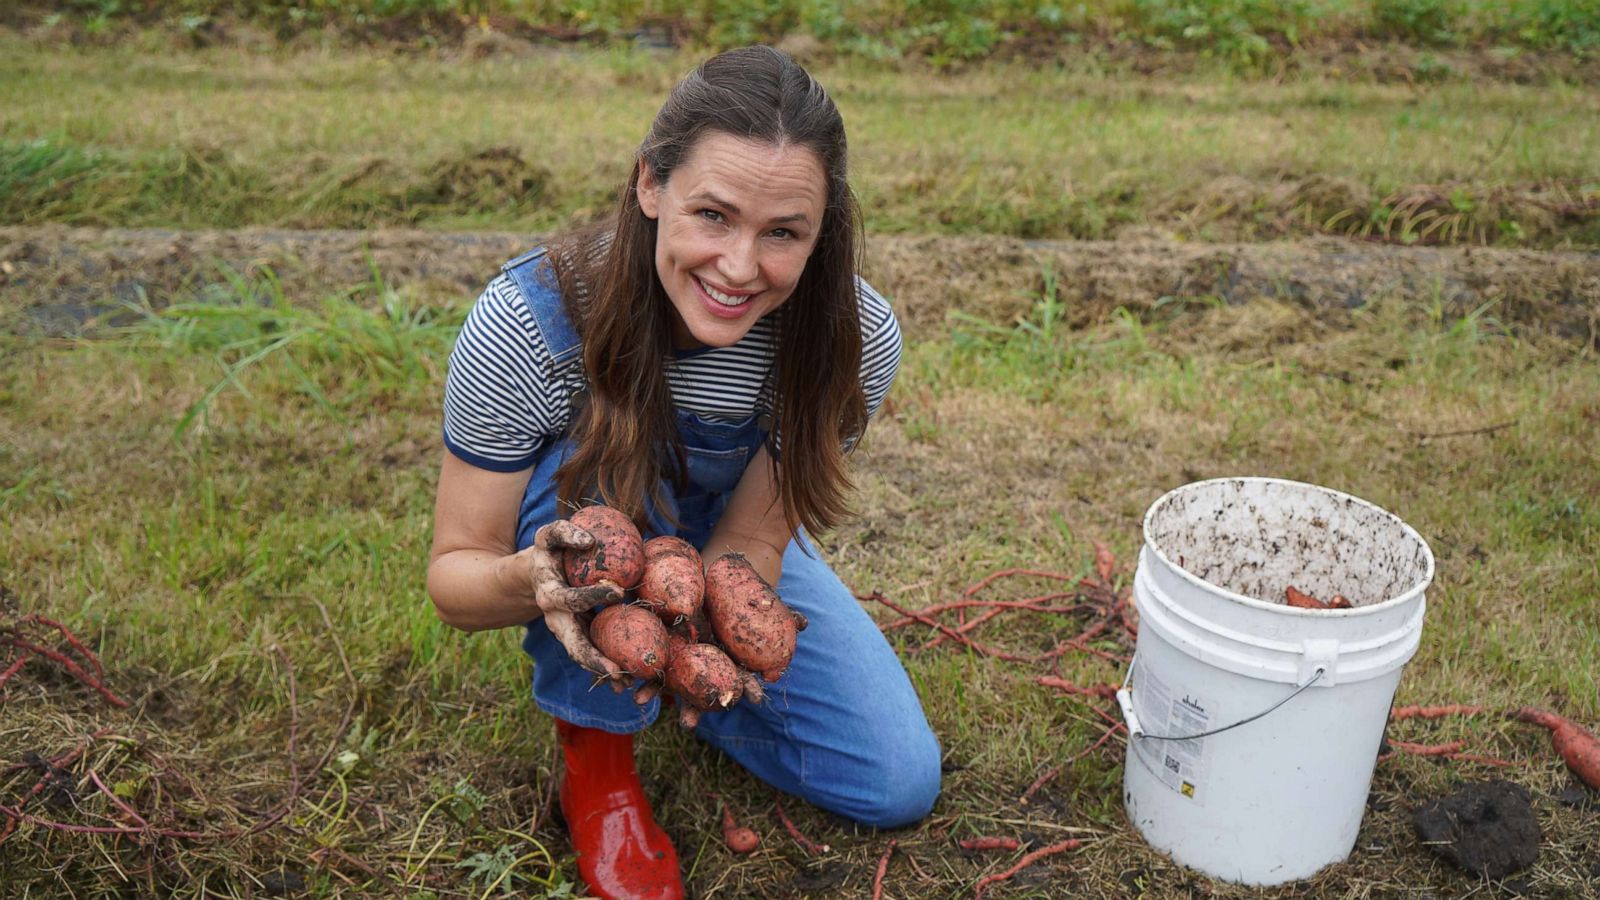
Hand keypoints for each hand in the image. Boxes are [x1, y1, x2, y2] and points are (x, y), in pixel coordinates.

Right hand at [527, 520, 626, 687]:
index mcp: (549, 594)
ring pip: (581, 655)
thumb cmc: (547, 552)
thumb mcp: (548, 535)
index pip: (570, 598)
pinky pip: (590, 654)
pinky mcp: (576, 635)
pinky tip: (626, 680)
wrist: (532, 576)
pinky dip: (605, 668)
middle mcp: (555, 619)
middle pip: (572, 643)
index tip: (618, 592)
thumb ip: (565, 532)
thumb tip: (589, 541)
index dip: (592, 596)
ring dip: (601, 670)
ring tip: (625, 684)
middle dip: (592, 657)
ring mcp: (564, 631)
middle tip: (616, 670)